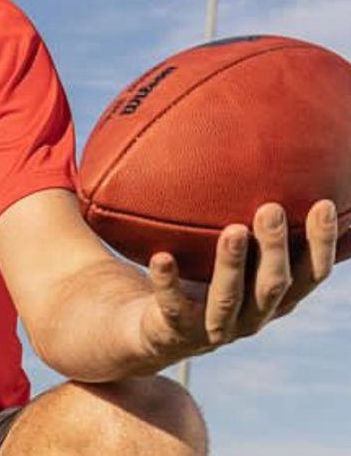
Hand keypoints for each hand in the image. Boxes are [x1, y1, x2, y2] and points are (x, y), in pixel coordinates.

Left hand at [138, 199, 346, 364]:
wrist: (139, 326)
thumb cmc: (186, 272)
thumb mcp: (207, 237)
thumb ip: (220, 201)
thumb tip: (207, 132)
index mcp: (268, 294)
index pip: (308, 272)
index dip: (320, 243)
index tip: (324, 203)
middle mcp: (249, 315)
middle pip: (275, 285)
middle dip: (276, 248)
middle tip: (270, 208)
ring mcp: (212, 328)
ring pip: (230, 299)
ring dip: (233, 264)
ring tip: (231, 230)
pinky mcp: (173, 331)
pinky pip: (172, 307)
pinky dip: (168, 282)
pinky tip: (161, 257)